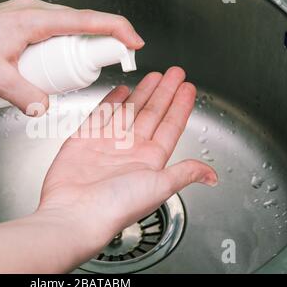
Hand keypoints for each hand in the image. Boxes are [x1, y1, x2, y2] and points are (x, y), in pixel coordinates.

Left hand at [0, 0, 143, 113]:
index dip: (117, 30)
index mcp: (34, 19)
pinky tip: (50, 68)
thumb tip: (44, 108)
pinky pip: (49, 34)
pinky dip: (60, 48)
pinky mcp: (16, 26)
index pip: (88, 20)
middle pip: (80, 24)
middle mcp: (31, 12)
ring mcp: (23, 16)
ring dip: (76, 48)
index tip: (134, 44)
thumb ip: (26, 97)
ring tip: (72, 74)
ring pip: (64, 29)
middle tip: (103, 69)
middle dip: (98, 45)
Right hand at [38, 67, 217, 257]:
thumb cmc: (116, 206)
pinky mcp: (84, 139)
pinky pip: (101, 114)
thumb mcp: (160, 186)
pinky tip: (121, 90)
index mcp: (150, 161)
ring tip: (154, 76)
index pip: (170, 126)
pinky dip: (111, 101)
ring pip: (129, 111)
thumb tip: (211, 175)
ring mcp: (107, 143)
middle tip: (175, 73)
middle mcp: (130, 150)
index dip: (180, 106)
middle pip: (152, 113)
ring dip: (143, 93)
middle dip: (165, 92)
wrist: (75, 213)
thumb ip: (184, 172)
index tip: (188, 88)